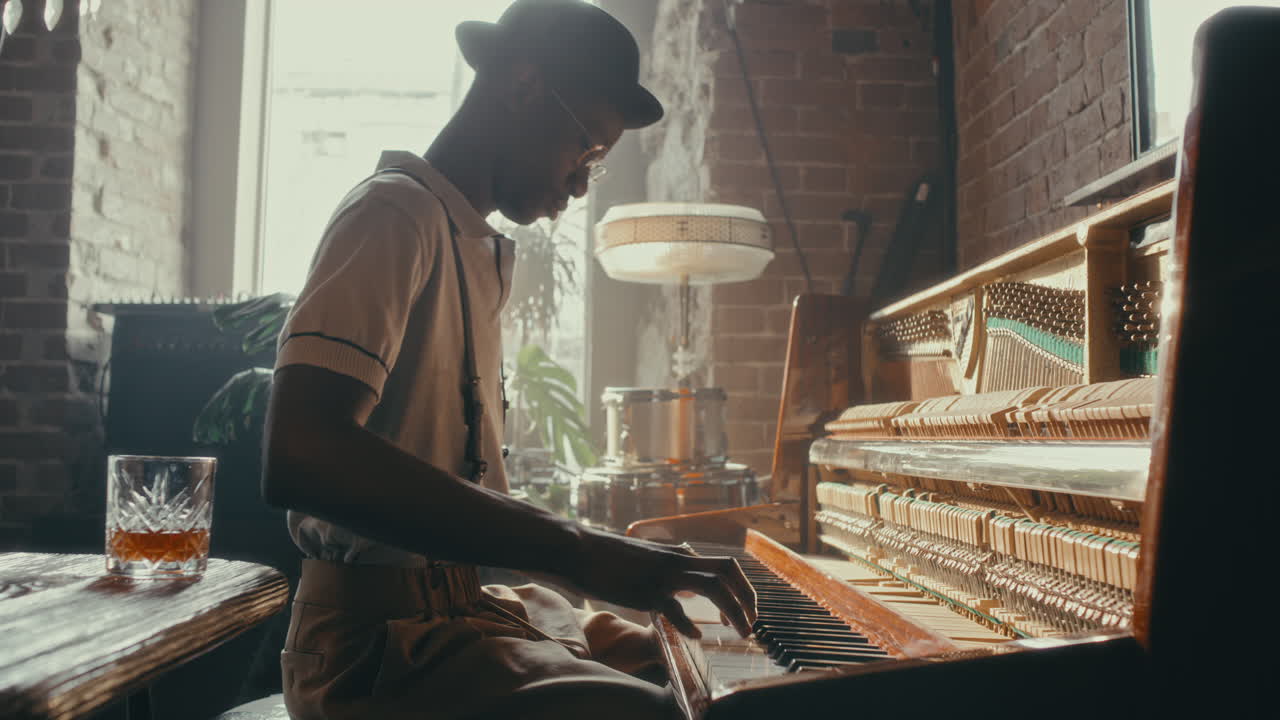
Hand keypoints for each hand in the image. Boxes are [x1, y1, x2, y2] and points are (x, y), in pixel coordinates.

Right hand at [567, 528, 756, 638]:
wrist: (578, 549)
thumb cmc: (608, 557)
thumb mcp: (648, 558)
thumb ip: (670, 569)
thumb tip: (686, 590)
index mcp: (680, 553)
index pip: (726, 566)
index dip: (743, 588)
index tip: (747, 610)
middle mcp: (678, 560)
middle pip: (729, 572)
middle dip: (748, 598)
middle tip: (752, 623)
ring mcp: (664, 575)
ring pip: (714, 587)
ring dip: (733, 610)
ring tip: (739, 631)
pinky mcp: (646, 591)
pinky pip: (676, 609)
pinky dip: (690, 624)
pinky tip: (696, 636)